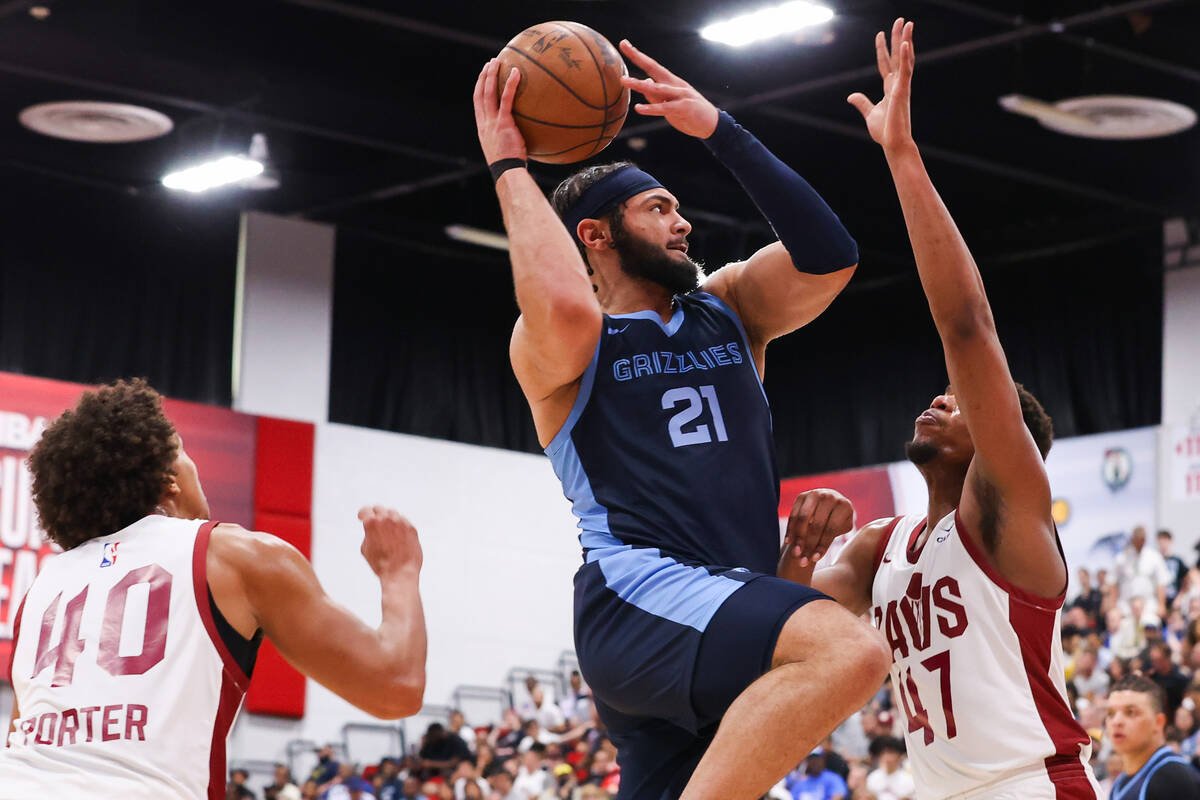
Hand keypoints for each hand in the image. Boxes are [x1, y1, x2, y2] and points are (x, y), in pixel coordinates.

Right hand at [358, 506, 421, 576]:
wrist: (400, 573)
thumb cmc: (381, 564)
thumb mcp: (365, 549)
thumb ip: (368, 534)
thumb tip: (372, 531)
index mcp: (372, 523)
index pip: (365, 510)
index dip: (362, 514)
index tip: (362, 517)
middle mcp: (387, 519)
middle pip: (379, 509)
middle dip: (375, 514)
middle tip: (374, 521)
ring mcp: (401, 522)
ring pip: (393, 514)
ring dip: (388, 518)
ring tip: (386, 529)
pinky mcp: (411, 528)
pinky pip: (404, 521)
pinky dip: (399, 525)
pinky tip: (397, 534)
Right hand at [473, 58, 525, 163]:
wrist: (506, 172)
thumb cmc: (510, 165)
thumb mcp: (505, 149)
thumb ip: (509, 137)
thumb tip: (523, 133)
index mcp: (483, 128)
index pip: (477, 103)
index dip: (479, 87)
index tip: (483, 76)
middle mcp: (484, 123)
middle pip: (480, 93)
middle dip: (483, 76)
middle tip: (490, 63)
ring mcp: (492, 122)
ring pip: (488, 93)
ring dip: (491, 75)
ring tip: (497, 61)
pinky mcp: (503, 123)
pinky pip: (506, 99)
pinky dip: (510, 84)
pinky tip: (516, 73)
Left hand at [618, 39, 718, 137]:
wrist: (711, 123)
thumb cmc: (688, 112)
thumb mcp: (670, 102)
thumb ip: (656, 94)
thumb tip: (644, 82)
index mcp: (670, 81)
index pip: (651, 65)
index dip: (638, 55)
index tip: (624, 44)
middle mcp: (674, 84)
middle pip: (653, 68)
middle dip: (638, 57)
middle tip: (624, 45)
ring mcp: (680, 95)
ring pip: (656, 88)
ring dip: (639, 84)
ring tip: (624, 80)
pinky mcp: (683, 108)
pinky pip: (664, 108)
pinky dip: (651, 108)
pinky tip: (638, 108)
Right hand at [782, 489, 854, 565]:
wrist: (830, 502)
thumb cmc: (837, 521)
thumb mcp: (841, 528)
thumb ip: (832, 536)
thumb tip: (816, 553)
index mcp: (844, 505)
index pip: (831, 529)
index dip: (822, 545)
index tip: (815, 559)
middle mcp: (830, 496)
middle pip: (817, 525)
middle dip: (809, 544)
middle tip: (802, 560)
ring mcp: (815, 494)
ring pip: (803, 519)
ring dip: (798, 537)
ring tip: (795, 553)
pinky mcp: (802, 496)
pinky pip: (794, 514)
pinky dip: (791, 529)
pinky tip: (788, 542)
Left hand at [847, 18, 914, 153]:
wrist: (893, 144)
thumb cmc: (885, 132)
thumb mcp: (870, 114)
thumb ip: (862, 103)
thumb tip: (851, 95)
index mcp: (890, 88)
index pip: (885, 63)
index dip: (883, 48)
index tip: (880, 34)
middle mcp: (898, 84)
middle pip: (898, 56)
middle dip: (898, 37)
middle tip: (900, 20)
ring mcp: (902, 87)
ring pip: (905, 59)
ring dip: (906, 40)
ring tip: (908, 24)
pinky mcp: (902, 92)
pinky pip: (905, 71)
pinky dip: (906, 57)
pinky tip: (906, 43)